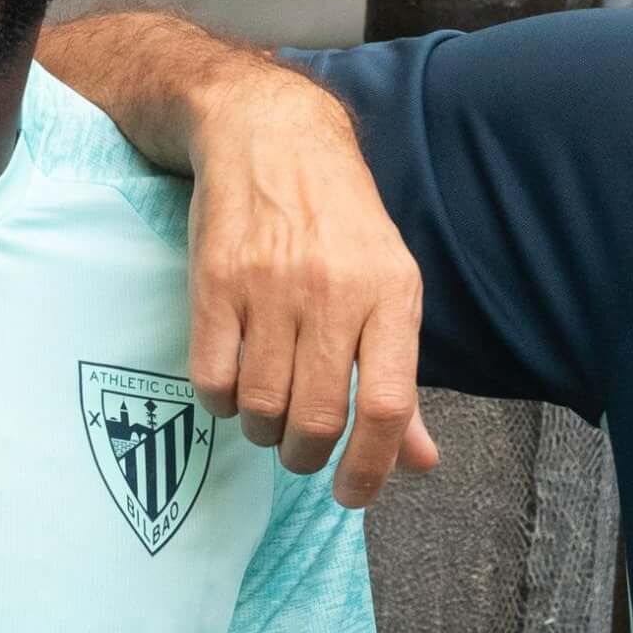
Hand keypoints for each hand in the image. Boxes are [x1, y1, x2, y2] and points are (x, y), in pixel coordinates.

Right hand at [183, 70, 437, 506]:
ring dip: (262, 431)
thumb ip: (400, 379)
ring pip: (261, 406)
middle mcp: (333, 290)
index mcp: (390, 294)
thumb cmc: (340, 225)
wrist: (272, 137)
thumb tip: (420, 463)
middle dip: (305, 455)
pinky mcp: (215, 280)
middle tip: (300, 449)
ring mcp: (271, 284)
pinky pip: (213, 378)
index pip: (386, 405)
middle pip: (318, 417)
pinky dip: (222, 402)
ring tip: (268, 414)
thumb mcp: (389, 287)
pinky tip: (234, 386)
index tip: (350, 495)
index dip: (370, 467)